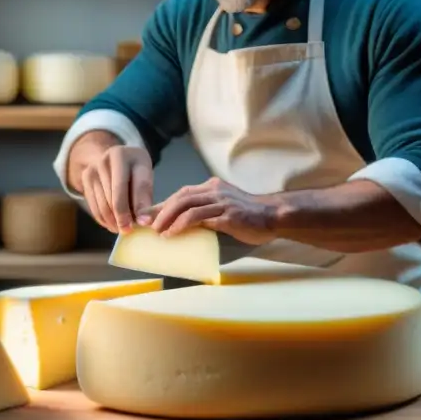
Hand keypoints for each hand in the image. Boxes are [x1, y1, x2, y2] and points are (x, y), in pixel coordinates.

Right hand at [80, 145, 153, 233]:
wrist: (116, 158)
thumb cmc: (135, 169)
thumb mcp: (145, 175)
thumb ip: (144, 196)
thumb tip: (144, 221)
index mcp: (120, 155)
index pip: (124, 186)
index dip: (133, 207)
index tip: (141, 224)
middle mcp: (103, 160)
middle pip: (112, 197)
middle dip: (122, 217)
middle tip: (130, 230)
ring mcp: (91, 170)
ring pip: (102, 205)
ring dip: (113, 221)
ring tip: (123, 228)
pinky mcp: (85, 180)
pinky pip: (94, 207)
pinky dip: (104, 220)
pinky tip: (113, 224)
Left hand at [148, 177, 279, 245]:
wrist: (272, 216)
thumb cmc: (248, 216)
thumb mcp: (223, 208)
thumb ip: (206, 211)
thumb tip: (183, 224)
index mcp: (213, 186)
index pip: (182, 193)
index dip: (164, 204)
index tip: (149, 216)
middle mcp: (215, 190)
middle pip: (181, 197)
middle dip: (162, 211)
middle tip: (148, 225)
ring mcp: (221, 202)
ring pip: (187, 205)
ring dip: (169, 218)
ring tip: (158, 231)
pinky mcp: (227, 215)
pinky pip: (199, 218)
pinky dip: (182, 224)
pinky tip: (174, 233)